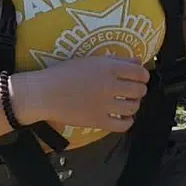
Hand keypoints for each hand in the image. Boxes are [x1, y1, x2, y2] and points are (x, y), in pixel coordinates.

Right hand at [18, 55, 150, 133]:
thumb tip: (137, 62)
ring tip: (126, 102)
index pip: (138, 72)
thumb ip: (115, 60)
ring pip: (133, 107)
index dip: (143, 75)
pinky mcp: (98, 121)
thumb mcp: (89, 60)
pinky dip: (127, 121)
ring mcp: (104, 105)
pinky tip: (122, 117)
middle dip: (139, 90)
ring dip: (133, 104)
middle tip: (132, 90)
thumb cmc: (63, 74)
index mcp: (107, 68)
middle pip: (139, 90)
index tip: (139, 77)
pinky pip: (123, 125)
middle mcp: (109, 86)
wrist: (43, 93)